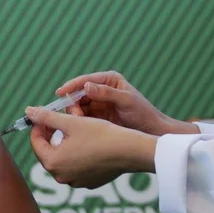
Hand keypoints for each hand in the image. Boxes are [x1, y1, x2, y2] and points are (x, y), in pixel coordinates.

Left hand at [26, 108, 157, 187]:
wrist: (130, 150)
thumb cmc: (100, 134)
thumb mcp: (71, 122)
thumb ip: (46, 117)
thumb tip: (28, 111)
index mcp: (53, 162)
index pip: (36, 142)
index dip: (39, 125)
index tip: (46, 114)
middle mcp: (61, 177)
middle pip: (48, 152)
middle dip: (51, 134)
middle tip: (59, 119)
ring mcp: (76, 182)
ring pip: (63, 159)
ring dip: (64, 143)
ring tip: (74, 128)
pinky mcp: (89, 182)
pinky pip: (76, 166)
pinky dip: (77, 154)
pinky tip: (87, 142)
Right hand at [53, 72, 198, 136]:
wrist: (152, 132)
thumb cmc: (143, 114)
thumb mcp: (126, 101)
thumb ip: (107, 93)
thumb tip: (87, 86)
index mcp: (110, 80)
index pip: (86, 80)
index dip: (72, 86)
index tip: (60, 92)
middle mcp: (102, 90)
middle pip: (79, 93)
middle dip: (74, 102)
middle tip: (75, 115)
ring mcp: (99, 103)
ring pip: (79, 106)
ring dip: (75, 113)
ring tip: (78, 121)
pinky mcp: (98, 116)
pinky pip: (83, 116)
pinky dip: (79, 120)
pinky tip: (79, 126)